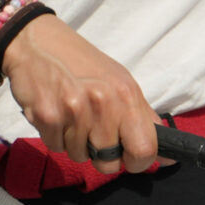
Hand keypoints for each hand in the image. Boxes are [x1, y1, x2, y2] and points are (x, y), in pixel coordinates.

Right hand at [0, 15, 157, 174]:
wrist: (35, 42)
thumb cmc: (81, 63)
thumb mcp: (120, 82)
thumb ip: (143, 118)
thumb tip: (169, 156)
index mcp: (126, 95)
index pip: (144, 150)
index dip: (138, 162)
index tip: (129, 157)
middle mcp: (102, 103)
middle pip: (109, 163)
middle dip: (102, 157)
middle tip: (93, 134)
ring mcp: (73, 110)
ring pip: (80, 156)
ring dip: (75, 144)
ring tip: (71, 116)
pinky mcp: (46, 116)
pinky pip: (55, 147)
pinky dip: (55, 136)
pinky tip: (55, 112)